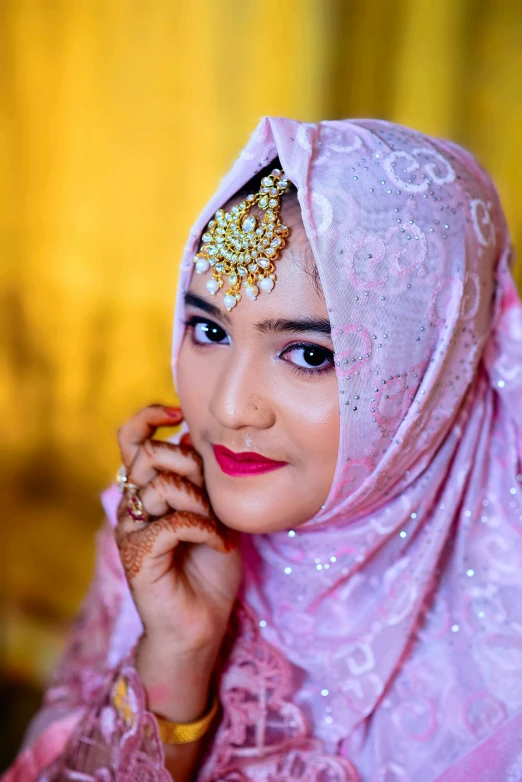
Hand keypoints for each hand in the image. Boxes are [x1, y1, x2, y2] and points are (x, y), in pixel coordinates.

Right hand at [115, 404, 241, 656]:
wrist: (203, 622)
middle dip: (188, 463)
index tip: (178, 413)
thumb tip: (190, 437)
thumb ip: (200, 477)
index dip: (149, 417)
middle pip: (146, 454)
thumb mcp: (213, 510)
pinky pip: (172, 523)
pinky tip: (217, 545)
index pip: (130, 438)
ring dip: (199, 500)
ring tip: (215, 524)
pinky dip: (204, 529)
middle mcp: (132, 506)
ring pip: (159, 485)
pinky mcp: (137, 556)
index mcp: (146, 490)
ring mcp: (131, 531)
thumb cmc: (209, 567)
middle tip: (211, 493)